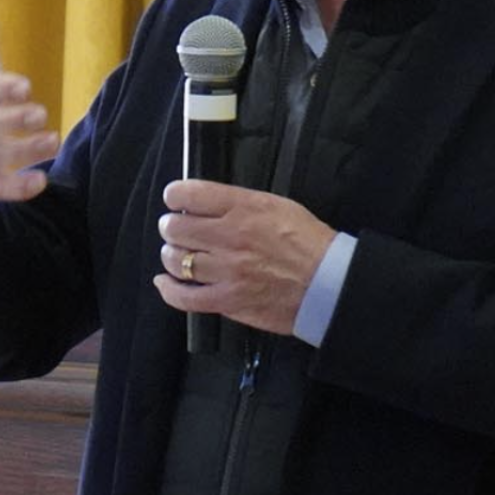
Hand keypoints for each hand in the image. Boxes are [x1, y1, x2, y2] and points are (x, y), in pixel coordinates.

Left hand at [153, 179, 335, 335]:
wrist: (329, 284)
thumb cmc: (308, 242)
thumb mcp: (276, 205)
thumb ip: (238, 203)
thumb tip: (205, 205)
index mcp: (244, 207)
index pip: (189, 194)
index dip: (175, 195)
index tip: (175, 200)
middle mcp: (230, 237)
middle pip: (176, 228)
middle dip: (171, 227)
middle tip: (177, 230)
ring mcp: (227, 271)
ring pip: (176, 261)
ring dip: (172, 256)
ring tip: (179, 255)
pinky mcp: (228, 301)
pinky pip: (184, 297)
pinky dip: (168, 289)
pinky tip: (165, 283)